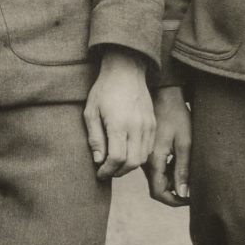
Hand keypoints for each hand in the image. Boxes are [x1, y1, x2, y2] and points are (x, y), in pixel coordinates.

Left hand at [82, 49, 154, 182]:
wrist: (126, 71)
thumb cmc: (104, 90)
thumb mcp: (91, 112)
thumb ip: (95, 138)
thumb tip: (98, 160)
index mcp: (119, 124)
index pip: (117, 158)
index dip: (107, 170)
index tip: (99, 173)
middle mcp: (137, 127)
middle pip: (132, 162)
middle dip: (118, 172)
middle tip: (107, 171)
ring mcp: (148, 126)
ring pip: (142, 158)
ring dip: (129, 166)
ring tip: (115, 165)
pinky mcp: (153, 125)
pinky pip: (149, 149)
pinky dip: (138, 157)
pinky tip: (126, 153)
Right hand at [148, 86, 191, 205]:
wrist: (163, 95)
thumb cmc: (176, 117)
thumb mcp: (185, 143)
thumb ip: (182, 170)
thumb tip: (183, 194)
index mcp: (153, 161)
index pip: (158, 193)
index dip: (174, 201)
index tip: (190, 197)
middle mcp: (144, 161)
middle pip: (157, 187)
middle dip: (175, 190)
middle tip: (194, 182)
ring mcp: (144, 156)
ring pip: (157, 178)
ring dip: (172, 179)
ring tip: (188, 168)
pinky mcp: (146, 150)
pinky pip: (156, 168)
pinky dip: (168, 169)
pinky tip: (179, 158)